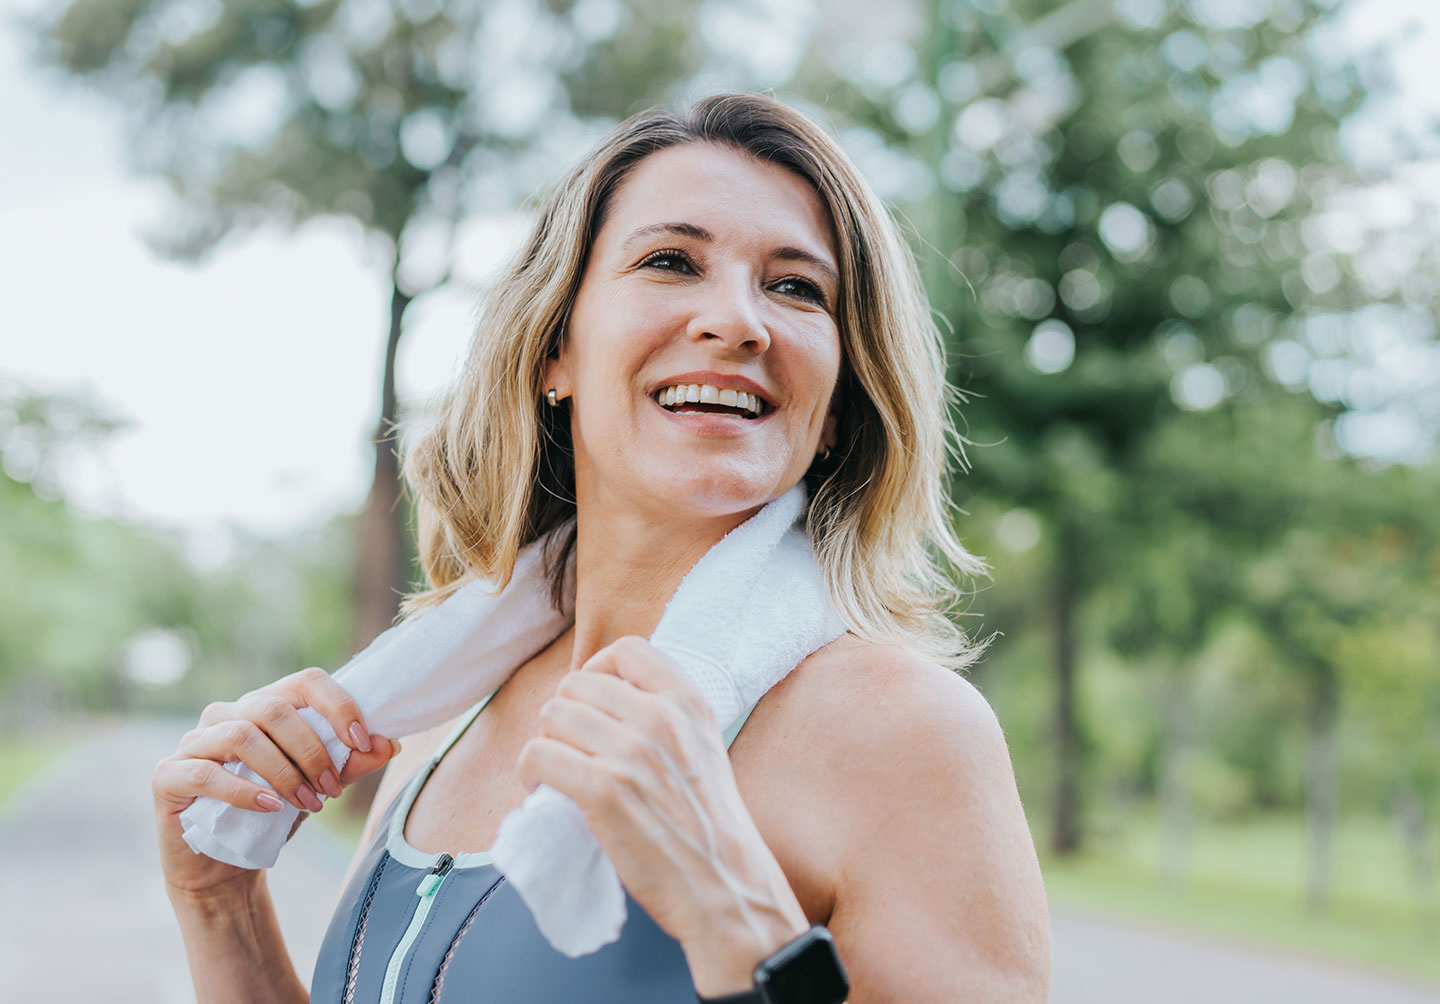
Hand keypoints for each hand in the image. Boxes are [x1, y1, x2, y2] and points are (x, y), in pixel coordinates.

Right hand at [152, 667, 398, 897]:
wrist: (224, 865)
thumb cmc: (272, 814)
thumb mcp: (317, 786)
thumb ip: (350, 763)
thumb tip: (391, 742)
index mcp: (264, 705)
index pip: (305, 681)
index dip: (337, 706)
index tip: (363, 742)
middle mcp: (225, 714)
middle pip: (274, 708)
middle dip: (312, 750)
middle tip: (332, 790)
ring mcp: (193, 742)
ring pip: (243, 735)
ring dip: (285, 772)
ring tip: (308, 804)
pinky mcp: (169, 775)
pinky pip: (208, 772)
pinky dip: (245, 790)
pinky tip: (272, 808)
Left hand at [517, 637, 807, 990]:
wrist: (724, 884)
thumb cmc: (710, 824)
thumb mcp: (706, 746)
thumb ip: (667, 715)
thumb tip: (608, 700)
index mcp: (688, 702)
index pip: (627, 649)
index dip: (597, 669)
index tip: (591, 701)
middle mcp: (660, 718)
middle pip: (576, 684)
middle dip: (564, 714)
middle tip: (568, 748)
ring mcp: (631, 753)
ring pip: (552, 716)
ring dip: (545, 743)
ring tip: (554, 771)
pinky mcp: (603, 791)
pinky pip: (538, 755)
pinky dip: (528, 771)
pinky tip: (541, 789)